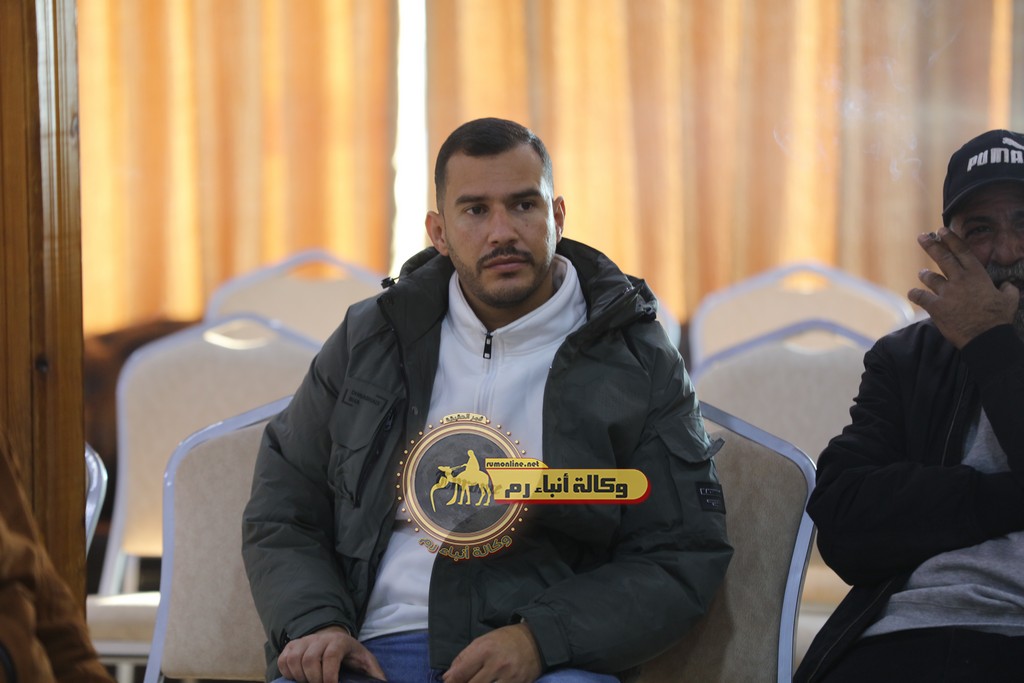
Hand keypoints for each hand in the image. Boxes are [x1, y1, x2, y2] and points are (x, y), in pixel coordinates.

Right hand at [278, 626, 386, 682]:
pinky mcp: (292, 645)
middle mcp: (320, 638)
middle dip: (314, 680)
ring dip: (300, 677)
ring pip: (294, 659)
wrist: (335, 640)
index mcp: (339, 641)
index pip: (331, 657)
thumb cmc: (351, 655)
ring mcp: (304, 641)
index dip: (329, 676)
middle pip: (310, 660)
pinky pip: (283, 659)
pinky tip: (298, 678)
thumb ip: (374, 673)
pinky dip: (287, 672)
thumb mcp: (366, 662)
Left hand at [442, 623, 542, 682]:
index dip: (451, 682)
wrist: (535, 641)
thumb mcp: (482, 641)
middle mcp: (497, 665)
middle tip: (462, 682)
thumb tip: (448, 677)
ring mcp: (509, 678)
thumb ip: (463, 658)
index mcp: (485, 650)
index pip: (461, 673)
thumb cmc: (505, 640)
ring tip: (478, 681)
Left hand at [908, 226, 1018, 348]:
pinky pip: (920, 297)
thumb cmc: (998, 318)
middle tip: (922, 237)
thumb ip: (1007, 288)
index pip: (962, 251)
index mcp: (977, 275)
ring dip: (925, 274)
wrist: (985, 337)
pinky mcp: (936, 307)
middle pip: (942, 258)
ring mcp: (946, 293)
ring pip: (930, 278)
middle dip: (931, 245)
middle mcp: (960, 280)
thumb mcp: (1010, 299)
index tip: (941, 230)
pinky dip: (915, 294)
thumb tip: (1008, 284)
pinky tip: (913, 293)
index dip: (951, 239)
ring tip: (922, 273)